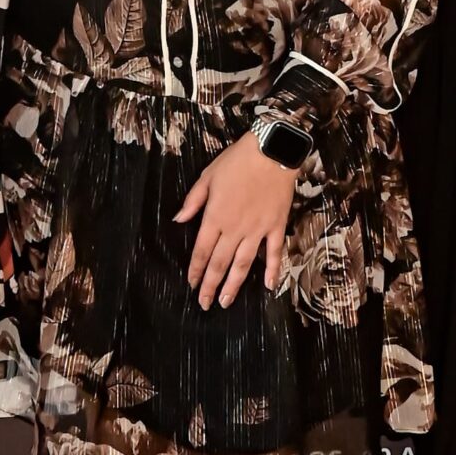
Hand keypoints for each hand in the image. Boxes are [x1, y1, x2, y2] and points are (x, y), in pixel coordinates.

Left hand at [176, 133, 298, 309]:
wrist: (271, 151)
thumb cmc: (237, 161)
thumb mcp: (207, 176)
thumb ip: (193, 201)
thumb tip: (179, 220)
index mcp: (215, 216)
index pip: (202, 251)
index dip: (196, 270)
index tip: (192, 284)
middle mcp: (235, 228)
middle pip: (220, 263)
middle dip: (211, 285)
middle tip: (205, 304)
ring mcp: (257, 230)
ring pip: (243, 264)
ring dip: (234, 285)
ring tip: (227, 301)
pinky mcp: (276, 226)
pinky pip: (274, 253)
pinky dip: (272, 270)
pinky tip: (268, 285)